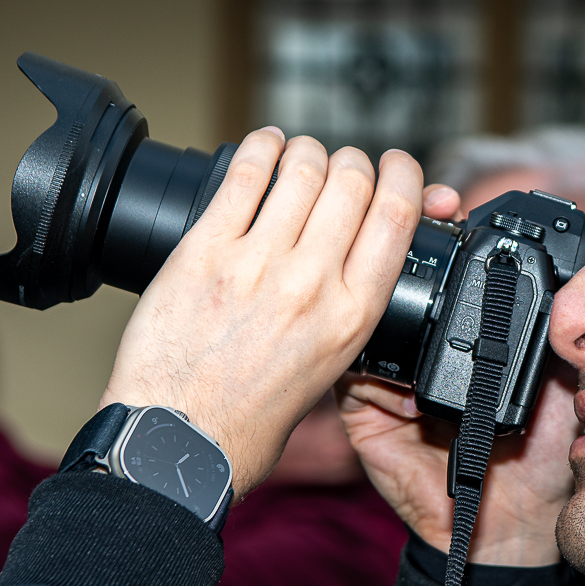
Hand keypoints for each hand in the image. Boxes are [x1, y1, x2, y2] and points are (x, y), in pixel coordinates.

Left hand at [102, 129, 434, 498]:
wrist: (180, 440)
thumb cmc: (250, 419)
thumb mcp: (331, 368)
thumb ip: (349, 310)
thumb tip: (363, 255)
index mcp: (352, 315)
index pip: (398, 216)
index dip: (404, 175)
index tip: (396, 166)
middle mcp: (312, 285)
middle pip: (353, 182)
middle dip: (354, 161)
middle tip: (343, 166)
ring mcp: (257, 263)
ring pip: (302, 169)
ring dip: (307, 152)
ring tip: (300, 155)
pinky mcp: (205, 251)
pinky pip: (244, 176)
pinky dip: (260, 148)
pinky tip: (264, 145)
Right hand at [337, 181, 578, 566]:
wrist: (527, 531)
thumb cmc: (557, 452)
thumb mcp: (574, 369)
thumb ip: (570, 316)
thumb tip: (583, 252)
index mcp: (472, 329)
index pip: (446, 263)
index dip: (438, 224)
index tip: (447, 199)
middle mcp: (427, 346)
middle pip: (396, 280)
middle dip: (393, 240)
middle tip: (416, 216)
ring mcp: (391, 379)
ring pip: (362, 318)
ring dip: (370, 290)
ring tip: (388, 272)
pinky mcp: (367, 417)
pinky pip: (351, 378)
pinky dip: (366, 367)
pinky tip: (398, 378)